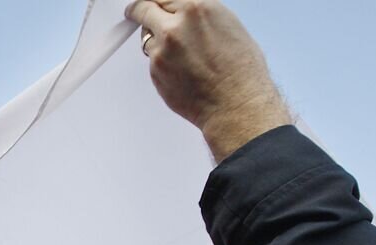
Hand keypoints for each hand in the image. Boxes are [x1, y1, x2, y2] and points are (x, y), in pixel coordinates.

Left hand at [126, 0, 291, 160]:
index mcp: (197, 7)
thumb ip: (198, 15)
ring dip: (157, 42)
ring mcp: (162, 49)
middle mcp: (175, 26)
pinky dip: (162, 63)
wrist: (235, 103)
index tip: (149, 2)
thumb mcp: (226, 24)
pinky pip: (152, 61)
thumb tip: (183, 13)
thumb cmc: (240, 69)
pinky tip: (183, 71)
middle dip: (139, 11)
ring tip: (182, 55)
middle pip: (143, 9)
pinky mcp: (155, 70)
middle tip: (135, 12)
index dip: (157, 1)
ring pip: (147, 37)